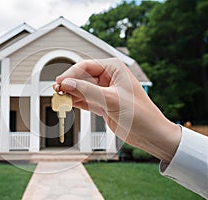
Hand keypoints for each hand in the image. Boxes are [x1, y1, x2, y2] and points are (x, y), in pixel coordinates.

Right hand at [54, 58, 180, 162]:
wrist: (150, 134)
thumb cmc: (140, 114)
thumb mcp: (111, 100)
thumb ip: (87, 90)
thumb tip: (67, 83)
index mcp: (114, 68)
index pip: (86, 66)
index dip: (70, 74)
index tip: (59, 82)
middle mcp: (108, 78)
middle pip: (81, 77)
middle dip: (69, 84)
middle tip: (57, 91)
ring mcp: (105, 91)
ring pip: (81, 89)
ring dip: (71, 94)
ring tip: (60, 98)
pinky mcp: (102, 103)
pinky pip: (85, 99)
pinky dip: (76, 102)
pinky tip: (68, 104)